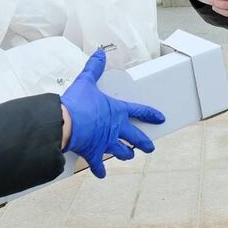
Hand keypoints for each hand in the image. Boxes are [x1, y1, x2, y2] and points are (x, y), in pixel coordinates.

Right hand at [60, 49, 164, 177]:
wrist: (66, 124)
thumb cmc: (78, 103)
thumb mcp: (86, 81)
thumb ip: (94, 68)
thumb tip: (100, 53)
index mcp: (117, 111)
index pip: (139, 111)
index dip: (151, 115)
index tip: (161, 119)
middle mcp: (115, 129)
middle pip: (135, 137)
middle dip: (144, 142)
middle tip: (150, 147)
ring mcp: (106, 143)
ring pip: (121, 152)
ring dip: (126, 154)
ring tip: (129, 155)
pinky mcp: (93, 153)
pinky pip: (98, 165)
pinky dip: (100, 170)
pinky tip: (102, 174)